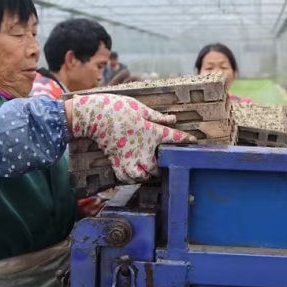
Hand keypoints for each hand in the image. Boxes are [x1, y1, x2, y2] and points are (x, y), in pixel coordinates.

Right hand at [71, 94, 195, 182]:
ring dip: (146, 175)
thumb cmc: (118, 108)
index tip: (193, 141)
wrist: (94, 116)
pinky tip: (133, 174)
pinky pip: (125, 177)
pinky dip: (130, 178)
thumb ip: (157, 116)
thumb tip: (173, 119)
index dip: (185, 139)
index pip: (173, 137)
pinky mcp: (116, 161)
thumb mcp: (140, 108)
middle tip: (162, 163)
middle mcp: (141, 149)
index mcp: (150, 132)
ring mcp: (128, 157)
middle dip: (161, 166)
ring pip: (141, 176)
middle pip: (156, 166)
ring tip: (148, 171)